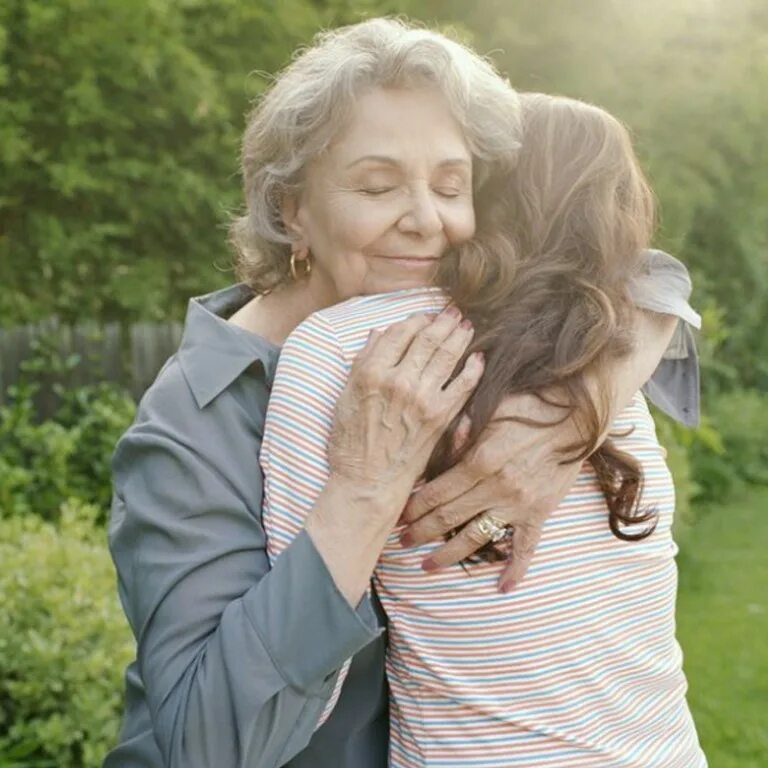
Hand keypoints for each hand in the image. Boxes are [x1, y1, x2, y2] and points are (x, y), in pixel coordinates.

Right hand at [327, 305, 484, 519]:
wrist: (368, 482)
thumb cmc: (350, 442)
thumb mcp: (345, 397)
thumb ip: (362, 362)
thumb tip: (379, 333)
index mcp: (371, 373)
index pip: (399, 332)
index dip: (415, 319)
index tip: (424, 315)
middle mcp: (398, 381)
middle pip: (427, 338)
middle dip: (443, 320)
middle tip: (454, 311)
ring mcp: (422, 398)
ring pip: (447, 355)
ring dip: (460, 336)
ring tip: (467, 325)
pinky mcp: (440, 417)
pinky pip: (463, 385)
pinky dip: (473, 368)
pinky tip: (478, 358)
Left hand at [399, 392, 584, 591]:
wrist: (576, 413)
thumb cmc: (527, 405)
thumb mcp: (487, 409)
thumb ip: (459, 433)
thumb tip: (433, 451)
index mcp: (479, 460)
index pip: (437, 492)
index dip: (415, 507)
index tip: (398, 517)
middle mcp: (496, 487)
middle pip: (449, 517)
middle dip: (422, 532)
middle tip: (402, 542)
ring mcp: (519, 504)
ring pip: (476, 537)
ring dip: (449, 555)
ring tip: (428, 566)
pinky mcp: (540, 513)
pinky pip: (526, 547)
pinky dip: (516, 569)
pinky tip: (503, 588)